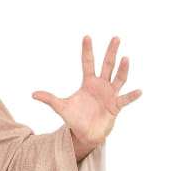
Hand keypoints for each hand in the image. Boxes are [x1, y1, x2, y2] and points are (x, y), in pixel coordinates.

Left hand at [33, 36, 140, 159]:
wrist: (85, 134)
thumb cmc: (75, 118)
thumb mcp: (61, 108)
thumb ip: (49, 99)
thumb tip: (33, 94)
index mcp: (88, 82)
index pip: (88, 63)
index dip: (87, 51)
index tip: (86, 36)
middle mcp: (101, 85)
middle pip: (107, 65)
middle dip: (111, 52)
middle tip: (115, 38)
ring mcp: (110, 94)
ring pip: (118, 79)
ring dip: (122, 69)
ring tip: (125, 58)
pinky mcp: (115, 107)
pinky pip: (124, 100)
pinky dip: (131, 96)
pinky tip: (139, 91)